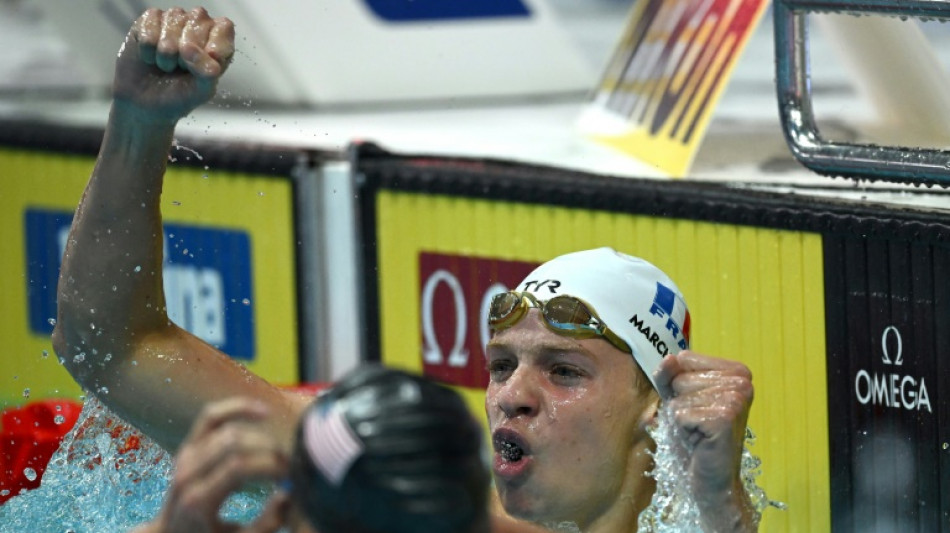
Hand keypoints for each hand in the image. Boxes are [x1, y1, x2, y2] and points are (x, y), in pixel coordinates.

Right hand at [114, 7, 233, 123]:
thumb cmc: (179, 96)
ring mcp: (173, 19)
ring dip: (166, 53)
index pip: (224, 26)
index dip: (215, 43)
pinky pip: (150, 25)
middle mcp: (198, 24)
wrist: (146, 105)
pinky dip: (148, 49)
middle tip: (181, 68)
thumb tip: (190, 48)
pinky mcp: (149, 20)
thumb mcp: (202, 91)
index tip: (207, 61)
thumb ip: (207, 72)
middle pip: (198, 20)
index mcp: (218, 40)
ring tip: (165, 65)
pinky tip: (150, 57)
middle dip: (187, 52)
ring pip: (173, 21)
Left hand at [143, 398, 289, 532]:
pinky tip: (264, 412)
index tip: (292, 474)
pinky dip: (238, 407)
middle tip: (289, 464)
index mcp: (198, 499)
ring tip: (279, 452)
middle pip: (234, 443)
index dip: (270, 464)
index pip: (238, 466)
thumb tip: (289, 492)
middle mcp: (188, 473)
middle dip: (269, 449)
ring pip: (228, 428)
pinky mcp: (189, 444)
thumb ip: (267, 523)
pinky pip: (213, 416)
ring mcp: (186, 455)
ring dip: (261, 436)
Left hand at [654, 350, 755, 531]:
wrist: (710, 478)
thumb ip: (668, 375)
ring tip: (700, 431)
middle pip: (680, 377)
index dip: (679, 385)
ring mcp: (736, 398)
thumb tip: (669, 358)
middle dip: (681, 403)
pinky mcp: (724, 418)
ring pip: (679, 395)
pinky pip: (680, 413)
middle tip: (699, 423)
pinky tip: (700, 440)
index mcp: (737, 371)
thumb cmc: (695, 436)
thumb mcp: (677, 397)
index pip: (684, 358)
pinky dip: (683, 429)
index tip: (697, 406)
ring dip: (682, 418)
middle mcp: (742, 381)